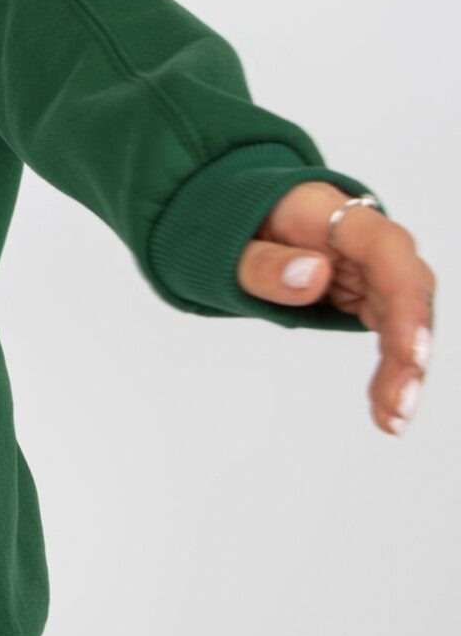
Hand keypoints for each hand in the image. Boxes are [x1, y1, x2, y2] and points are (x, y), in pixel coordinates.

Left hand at [236, 181, 435, 436]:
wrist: (238, 221)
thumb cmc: (237, 225)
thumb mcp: (227, 243)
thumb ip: (264, 263)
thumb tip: (313, 275)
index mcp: (335, 216)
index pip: (386, 249)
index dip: (404, 299)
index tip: (408, 349)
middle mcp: (366, 241)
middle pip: (406, 289)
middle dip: (409, 348)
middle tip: (398, 404)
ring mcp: (369, 270)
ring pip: (403, 318)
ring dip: (403, 370)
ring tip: (391, 419)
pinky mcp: (365, 296)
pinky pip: (387, 332)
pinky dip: (389, 370)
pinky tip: (385, 409)